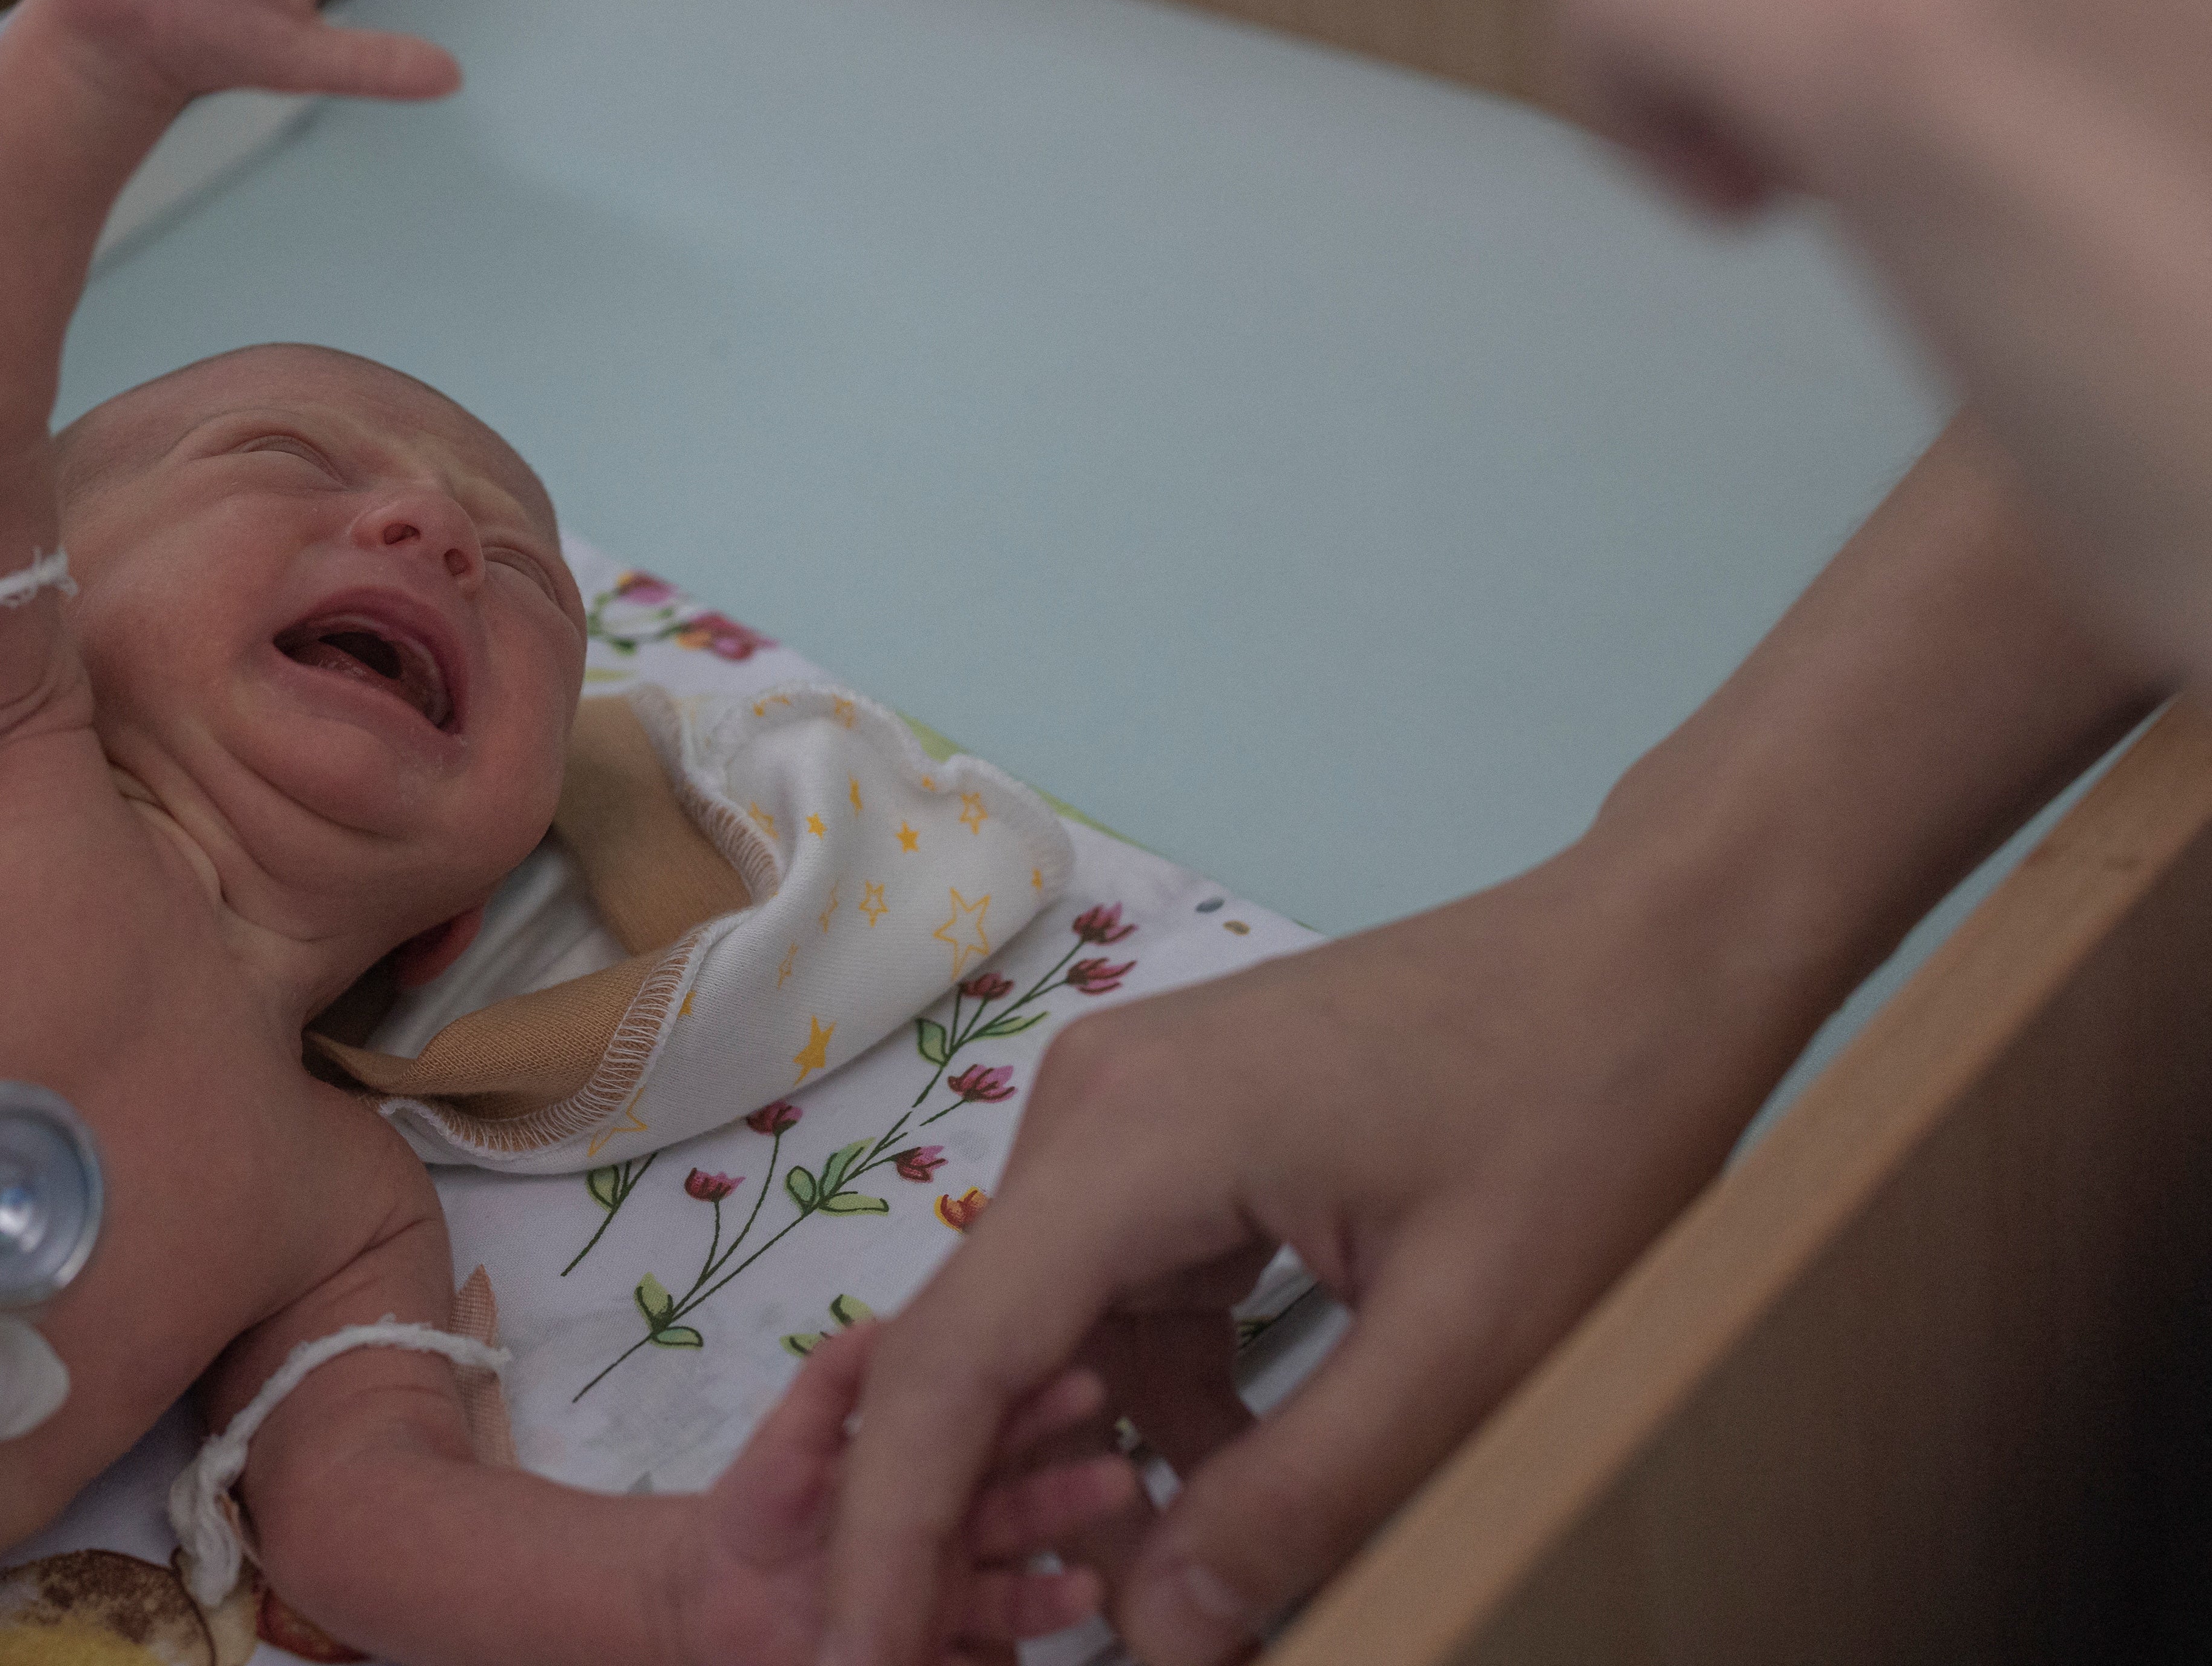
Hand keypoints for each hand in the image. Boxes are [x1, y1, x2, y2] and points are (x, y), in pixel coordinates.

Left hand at [679, 1323, 1133, 1665]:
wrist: (715, 1604)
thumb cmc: (754, 1511)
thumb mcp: (785, 1440)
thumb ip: (830, 1386)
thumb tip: (879, 1325)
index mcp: (927, 1476)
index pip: (993, 1439)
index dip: (1037, 1412)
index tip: (1087, 1383)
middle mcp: (953, 1538)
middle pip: (1017, 1515)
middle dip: (1067, 1496)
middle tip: (1117, 1477)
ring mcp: (947, 1602)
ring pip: (1011, 1591)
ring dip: (1053, 1589)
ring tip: (1091, 1582)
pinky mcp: (934, 1653)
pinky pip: (980, 1657)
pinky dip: (1014, 1646)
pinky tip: (1052, 1631)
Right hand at [817, 853, 1784, 1665]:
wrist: (1656, 948)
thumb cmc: (1587, 1114)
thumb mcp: (1467, 1342)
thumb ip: (1304, 1498)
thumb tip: (1159, 1639)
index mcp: (1124, 1143)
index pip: (950, 1366)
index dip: (888, 1534)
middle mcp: (1088, 1109)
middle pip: (984, 1352)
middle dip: (990, 1517)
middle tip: (1038, 1645)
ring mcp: (1129, 1108)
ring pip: (1060, 1332)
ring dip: (1110, 1463)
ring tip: (1192, 1582)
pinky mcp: (1179, 1126)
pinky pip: (1129, 1289)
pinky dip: (1170, 1397)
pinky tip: (1247, 1467)